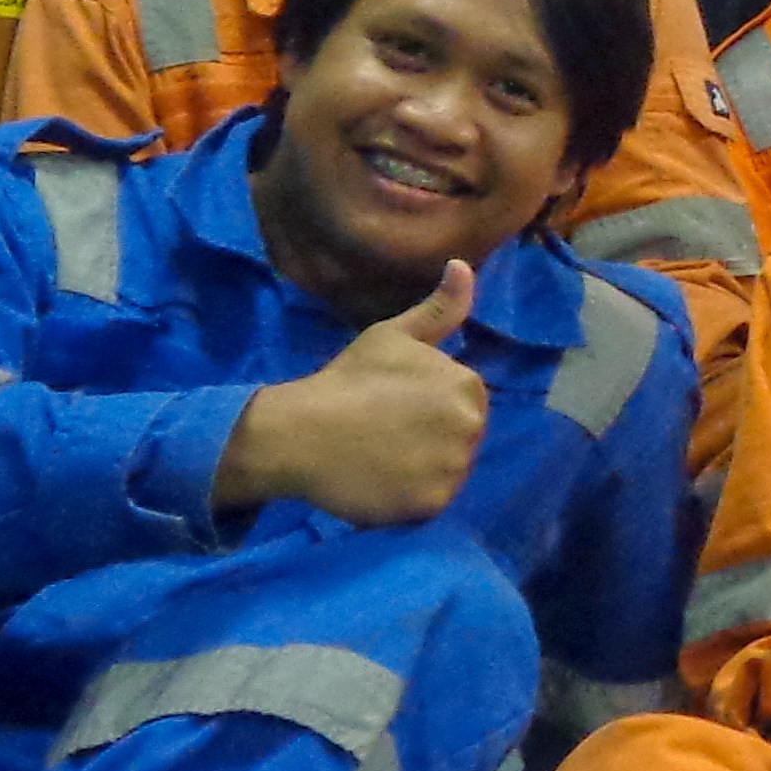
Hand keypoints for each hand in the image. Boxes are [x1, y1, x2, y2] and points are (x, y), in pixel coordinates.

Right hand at [218, 262, 489, 524]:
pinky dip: (409, 498)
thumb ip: (439, 309)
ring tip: (379, 458)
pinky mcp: (432, 504)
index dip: (428, 406)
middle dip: (431, 437)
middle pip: (462, 438)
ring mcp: (453, 467)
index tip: (393, 407)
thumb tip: (465, 265)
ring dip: (422, 469)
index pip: (464, 403)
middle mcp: (471, 426)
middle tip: (383, 434)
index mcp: (468, 384)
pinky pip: (431, 503)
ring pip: (449, 472)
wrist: (299, 432)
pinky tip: (379, 483)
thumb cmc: (345, 380)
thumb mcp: (393, 336)